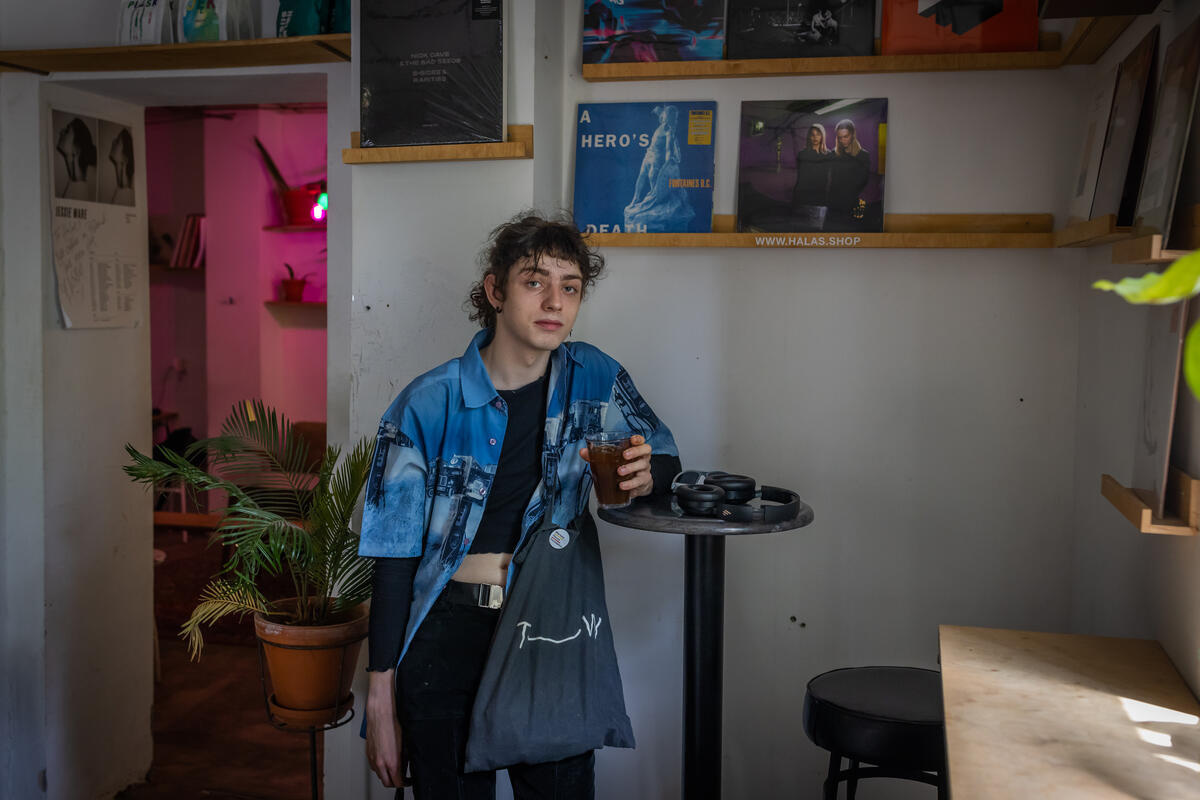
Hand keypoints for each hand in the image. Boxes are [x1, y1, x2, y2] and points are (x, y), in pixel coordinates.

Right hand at [366, 671, 406, 787]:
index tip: (407, 781)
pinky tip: (385, 760)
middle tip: (401, 778)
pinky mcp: (368, 754)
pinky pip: (374, 766)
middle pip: (386, 782)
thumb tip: (405, 764)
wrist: (380, 715)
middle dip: (394, 783)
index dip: (404, 783)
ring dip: (386, 774)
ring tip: (393, 768)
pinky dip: (379, 767)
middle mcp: (380, 763)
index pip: (397, 782)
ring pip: (379, 775)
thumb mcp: (404, 744)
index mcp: (391, 762)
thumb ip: (404, 758)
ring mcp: (372, 759)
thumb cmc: (391, 725)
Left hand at [580, 434, 653, 499]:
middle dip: (635, 452)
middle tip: (624, 455)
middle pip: (645, 451)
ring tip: (619, 472)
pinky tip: (622, 486)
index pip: (641, 441)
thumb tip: (583, 452)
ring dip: (631, 468)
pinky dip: (630, 484)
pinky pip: (639, 482)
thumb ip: (597, 455)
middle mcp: (643, 459)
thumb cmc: (623, 467)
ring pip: (642, 467)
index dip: (639, 439)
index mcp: (636, 450)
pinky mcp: (643, 482)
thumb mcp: (613, 460)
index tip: (632, 439)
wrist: (635, 485)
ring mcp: (644, 470)